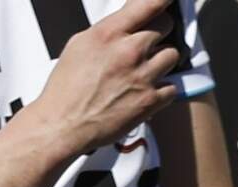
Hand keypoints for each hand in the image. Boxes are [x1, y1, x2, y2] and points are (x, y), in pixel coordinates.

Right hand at [24, 0, 182, 162]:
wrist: (65, 123)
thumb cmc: (68, 86)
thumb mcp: (80, 44)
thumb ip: (108, 31)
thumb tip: (128, 21)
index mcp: (108, 34)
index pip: (146, 5)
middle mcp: (129, 51)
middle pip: (165, 27)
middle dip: (158, 32)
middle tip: (147, 43)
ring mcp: (143, 76)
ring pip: (172, 55)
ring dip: (161, 61)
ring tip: (143, 70)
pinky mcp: (151, 100)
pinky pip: (173, 86)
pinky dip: (162, 89)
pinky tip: (144, 91)